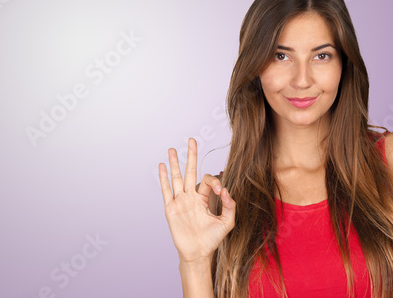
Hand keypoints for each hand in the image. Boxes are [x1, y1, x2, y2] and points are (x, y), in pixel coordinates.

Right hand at [159, 138, 235, 263]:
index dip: (215, 183)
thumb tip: (226, 191)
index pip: (208, 181)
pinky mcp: (170, 208)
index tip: (221, 193)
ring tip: (172, 148)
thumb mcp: (227, 223)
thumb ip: (230, 207)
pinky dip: (163, 178)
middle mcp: (191, 197)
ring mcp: (180, 201)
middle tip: (192, 140)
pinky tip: (162, 166)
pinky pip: (166, 190)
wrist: (198, 253)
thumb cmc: (212, 239)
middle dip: (191, 156)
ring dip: (175, 163)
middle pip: (190, 171)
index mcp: (204, 198)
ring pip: (177, 178)